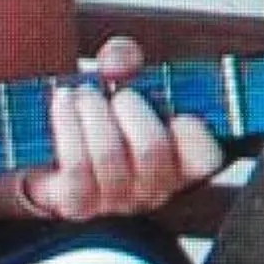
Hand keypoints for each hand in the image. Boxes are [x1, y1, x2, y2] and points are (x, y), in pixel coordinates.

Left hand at [13, 36, 223, 221]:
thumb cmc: (104, 117)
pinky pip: (75, 167)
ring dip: (91, 112)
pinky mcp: (79, 204)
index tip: (178, 112)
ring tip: (82, 95)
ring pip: (109, 155)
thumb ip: (127, 59)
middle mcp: (154, 187)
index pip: (205, 158)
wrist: (58, 155)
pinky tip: (63, 105)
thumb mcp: (123, 81)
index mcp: (180, 161)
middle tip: (117, 94)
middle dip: (129, 108)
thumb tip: (117, 60)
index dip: (194, 133)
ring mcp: (116, 199)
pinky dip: (67, 126)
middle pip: (151, 149)